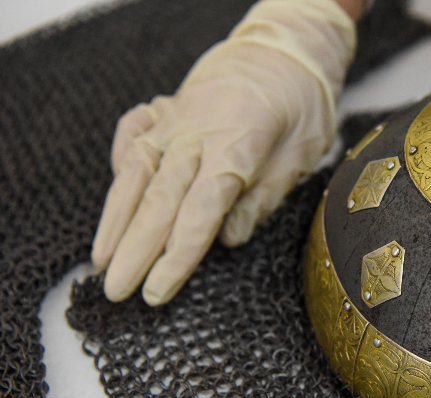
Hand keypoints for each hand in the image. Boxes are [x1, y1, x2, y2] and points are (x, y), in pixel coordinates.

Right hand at [91, 0, 355, 305]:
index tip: (157, 291)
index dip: (177, 256)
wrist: (286, 48)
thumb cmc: (304, 104)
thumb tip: (230, 239)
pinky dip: (121, 164)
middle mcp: (198, 134)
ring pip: (137, 171)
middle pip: (161, 200)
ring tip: (100, 259)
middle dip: (135, 250)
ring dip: (116, 219)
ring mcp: (177, 119)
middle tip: (116, 291)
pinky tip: (116, 193)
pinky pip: (134, 135)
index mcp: (238, 146)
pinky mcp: (167, 109)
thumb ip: (265, 196)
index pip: (200, 211)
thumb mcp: (303, 153)